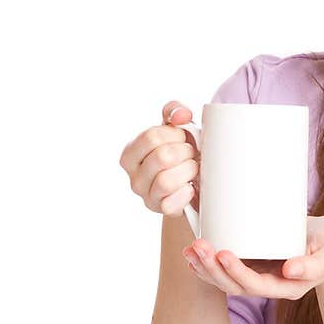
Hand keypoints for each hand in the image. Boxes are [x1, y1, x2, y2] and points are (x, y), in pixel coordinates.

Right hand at [118, 100, 200, 215]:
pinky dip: (187, 192)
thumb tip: (182, 115)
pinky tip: (191, 186)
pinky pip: (173, 201)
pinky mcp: (161, 211)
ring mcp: (146, 196)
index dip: (175, 134)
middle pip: (162, 157)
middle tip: (190, 153)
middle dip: (184, 152)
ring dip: (188, 170)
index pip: (151, 136)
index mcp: (130, 154)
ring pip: (167, 180)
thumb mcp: (175, 129)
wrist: (193, 186)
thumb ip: (174, 112)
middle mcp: (133, 177)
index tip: (183, 137)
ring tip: (193, 168)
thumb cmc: (181, 154)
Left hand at [183, 215, 323, 299]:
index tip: (224, 252)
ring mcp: (260, 276)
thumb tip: (290, 271)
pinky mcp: (254, 264)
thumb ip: (316, 264)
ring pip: (226, 280)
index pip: (257, 285)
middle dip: (214, 268)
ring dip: (205, 267)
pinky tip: (194, 253)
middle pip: (235, 286)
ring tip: (190, 249)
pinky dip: (209, 263)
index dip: (238, 272)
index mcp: (289, 287)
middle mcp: (271, 286)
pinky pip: (227, 270)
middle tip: (199, 246)